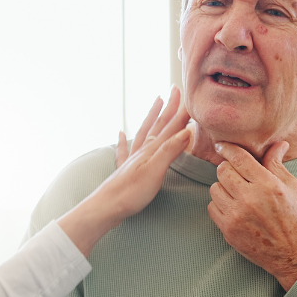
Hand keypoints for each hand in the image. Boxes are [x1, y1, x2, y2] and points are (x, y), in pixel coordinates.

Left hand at [58, 88, 191, 255]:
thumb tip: (187, 131)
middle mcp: (141, 150)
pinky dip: (123, 139)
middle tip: (175, 90)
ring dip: (151, 116)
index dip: (181, 112)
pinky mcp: (124, 170)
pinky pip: (123, 150)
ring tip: (156, 101)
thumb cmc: (131, 192)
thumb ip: (170, 150)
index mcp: (151, 150)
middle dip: (168, 107)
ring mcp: (131, 159)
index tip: (189, 96)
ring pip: (143, 131)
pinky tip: (121, 133)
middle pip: (158, 124)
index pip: (170, 127)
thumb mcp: (156, 171)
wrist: (107, 207)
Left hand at [207, 140, 296, 289]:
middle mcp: (250, 199)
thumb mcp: (292, 187)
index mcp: (268, 185)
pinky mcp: (228, 230)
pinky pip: (212, 207)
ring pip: (214, 188)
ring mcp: (237, 216)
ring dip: (223, 187)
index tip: (222, 145)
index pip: (238, 158)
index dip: (227, 148)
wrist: (294, 254)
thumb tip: (277, 143)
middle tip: (236, 174)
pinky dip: (219, 204)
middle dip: (228, 168)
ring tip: (236, 192)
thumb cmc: (296, 218)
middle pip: (222, 171)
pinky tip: (233, 207)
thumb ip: (277, 164)